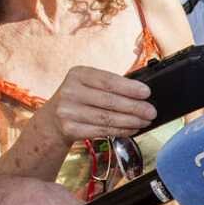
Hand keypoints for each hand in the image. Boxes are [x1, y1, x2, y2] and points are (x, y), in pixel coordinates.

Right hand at [37, 66, 155, 145]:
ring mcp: (67, 111)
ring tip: (145, 122)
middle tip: (151, 111)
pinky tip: (132, 129)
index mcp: (78, 74)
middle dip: (135, 107)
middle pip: (109, 101)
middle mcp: (70, 91)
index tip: (146, 93)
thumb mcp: (88, 84)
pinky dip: (121, 130)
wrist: (53, 119)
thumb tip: (141, 94)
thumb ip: (109, 85)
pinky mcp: (69, 129)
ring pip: (107, 118)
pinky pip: (101, 130)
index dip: (129, 87)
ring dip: (130, 121)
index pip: (107, 81)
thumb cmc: (80, 98)